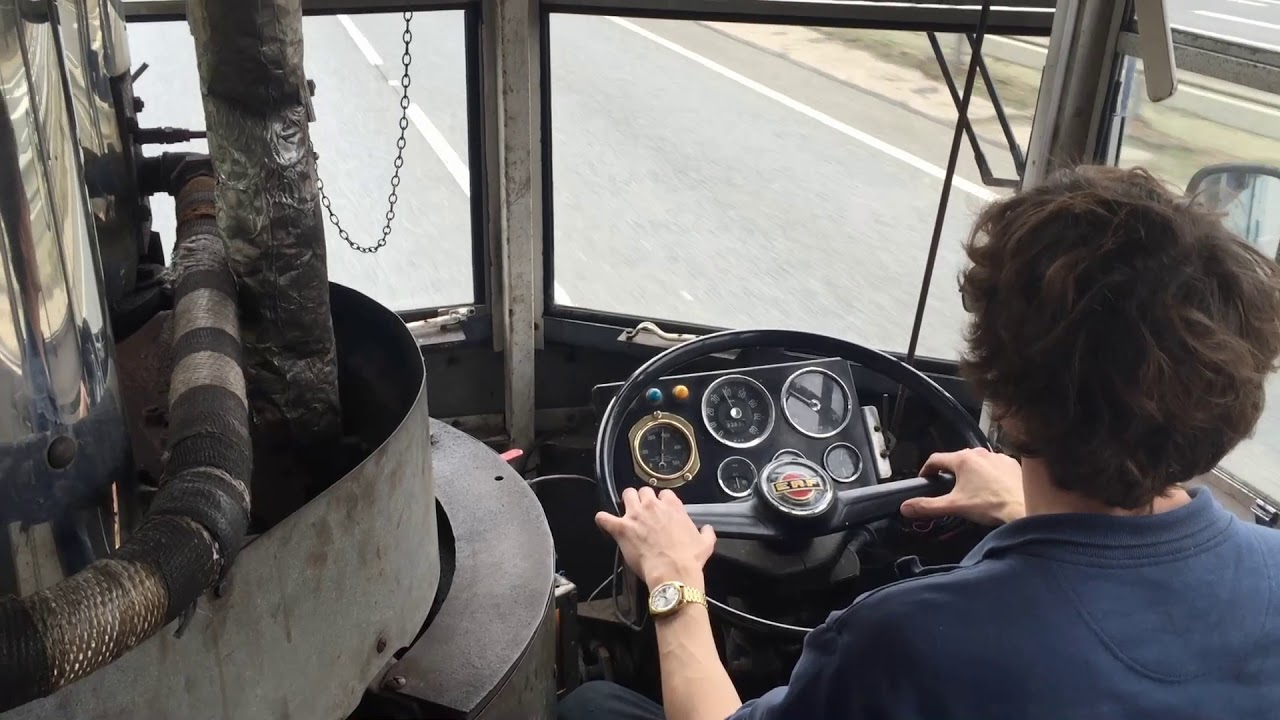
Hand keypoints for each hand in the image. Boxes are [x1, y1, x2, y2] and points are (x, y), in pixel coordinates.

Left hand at [596, 487, 715, 586]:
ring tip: (626, 514)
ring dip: (626, 503)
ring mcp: (635, 515)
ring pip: (626, 495)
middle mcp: (653, 506)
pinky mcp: (622, 528)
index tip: (660, 511)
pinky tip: (604, 522)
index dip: (661, 502)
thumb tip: (708, 529)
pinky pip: (604, 517)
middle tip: (643, 512)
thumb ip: (706, 533)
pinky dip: (603, 519)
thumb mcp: (705, 544)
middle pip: (643, 491)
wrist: (673, 572)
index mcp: (672, 506)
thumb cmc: (689, 559)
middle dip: (642, 500)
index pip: (664, 494)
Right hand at [900, 448, 1024, 525]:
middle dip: (950, 472)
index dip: (926, 469)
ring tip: (971, 490)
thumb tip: (906, 507)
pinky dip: (989, 474)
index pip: (936, 459)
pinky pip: (994, 466)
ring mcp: (997, 457)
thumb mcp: (954, 506)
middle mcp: (980, 453)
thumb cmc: (990, 505)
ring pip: (977, 462)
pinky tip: (992, 488)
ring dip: (971, 472)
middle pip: (956, 459)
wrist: (1025, 508)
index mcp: (963, 459)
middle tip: (948, 488)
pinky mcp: (1012, 464)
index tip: (925, 478)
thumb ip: (927, 506)